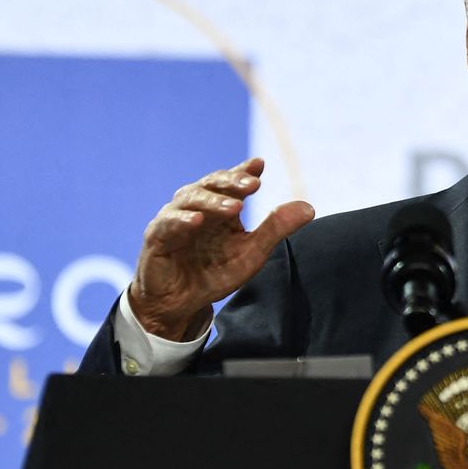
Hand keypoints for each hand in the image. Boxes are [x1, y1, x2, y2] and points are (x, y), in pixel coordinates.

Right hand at [128, 156, 314, 340]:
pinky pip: (168, 224)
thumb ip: (276, 229)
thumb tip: (309, 208)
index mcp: (220, 206)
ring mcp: (174, 219)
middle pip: (212, 184)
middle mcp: (197, 206)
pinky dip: (182, 220)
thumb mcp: (251, 253)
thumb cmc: (213, 273)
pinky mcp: (157, 237)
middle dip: (232, 182)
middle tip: (253, 184)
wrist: (180, 304)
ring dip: (213, 201)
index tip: (259, 165)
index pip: (233, 182)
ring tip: (236, 207)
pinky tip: (198, 221)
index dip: (244, 171)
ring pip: (191, 199)